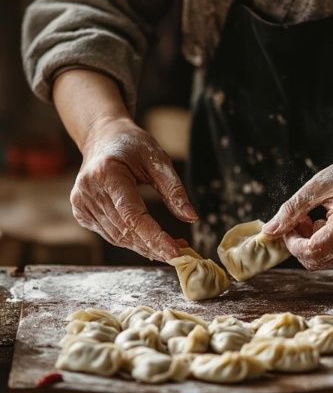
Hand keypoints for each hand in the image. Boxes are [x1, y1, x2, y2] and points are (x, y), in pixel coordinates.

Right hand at [70, 117, 196, 260]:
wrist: (102, 138)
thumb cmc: (132, 146)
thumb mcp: (158, 159)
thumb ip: (174, 189)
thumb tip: (191, 217)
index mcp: (107, 173)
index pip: (132, 215)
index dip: (154, 237)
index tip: (175, 252)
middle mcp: (89, 191)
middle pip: (125, 230)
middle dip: (155, 246)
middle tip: (181, 253)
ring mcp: (81, 203)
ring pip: (118, 237)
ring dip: (145, 247)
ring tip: (170, 247)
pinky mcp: (81, 212)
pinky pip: (111, 234)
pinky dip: (132, 241)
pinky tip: (150, 242)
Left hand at [263, 145, 332, 269]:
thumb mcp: (323, 182)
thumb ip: (294, 208)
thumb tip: (269, 230)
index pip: (312, 251)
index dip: (293, 243)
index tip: (288, 226)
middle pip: (319, 262)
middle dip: (301, 245)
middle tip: (301, 221)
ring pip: (331, 262)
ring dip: (316, 246)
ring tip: (319, 219)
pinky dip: (332, 246)